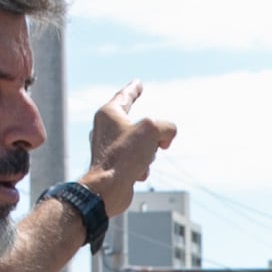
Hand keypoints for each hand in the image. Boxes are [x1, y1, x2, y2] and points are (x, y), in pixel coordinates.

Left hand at [82, 81, 177, 217]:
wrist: (109, 188)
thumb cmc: (124, 156)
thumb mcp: (153, 130)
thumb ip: (166, 127)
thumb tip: (164, 140)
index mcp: (109, 114)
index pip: (125, 96)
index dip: (134, 89)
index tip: (138, 84)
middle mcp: (105, 128)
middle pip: (140, 125)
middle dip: (153, 136)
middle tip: (159, 143)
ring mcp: (108, 147)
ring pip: (141, 144)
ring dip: (149, 154)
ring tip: (141, 161)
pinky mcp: (113, 164)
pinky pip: (136, 160)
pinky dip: (142, 166)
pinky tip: (137, 173)